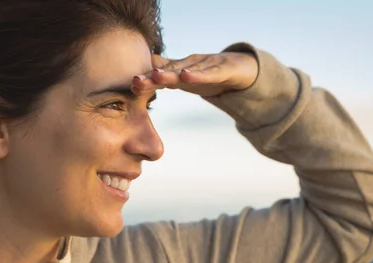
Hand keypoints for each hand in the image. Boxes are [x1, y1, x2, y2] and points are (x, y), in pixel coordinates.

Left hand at [131, 52, 258, 97]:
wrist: (241, 68)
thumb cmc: (210, 73)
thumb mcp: (187, 78)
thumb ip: (168, 78)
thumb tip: (146, 77)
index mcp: (181, 70)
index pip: (161, 76)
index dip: (146, 81)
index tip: (131, 87)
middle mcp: (190, 65)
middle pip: (169, 72)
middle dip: (152, 77)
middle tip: (136, 82)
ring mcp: (205, 66)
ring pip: (187, 70)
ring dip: (171, 73)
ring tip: (156, 76)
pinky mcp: (221, 69)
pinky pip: (209, 73)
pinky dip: (197, 74)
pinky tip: (187, 76)